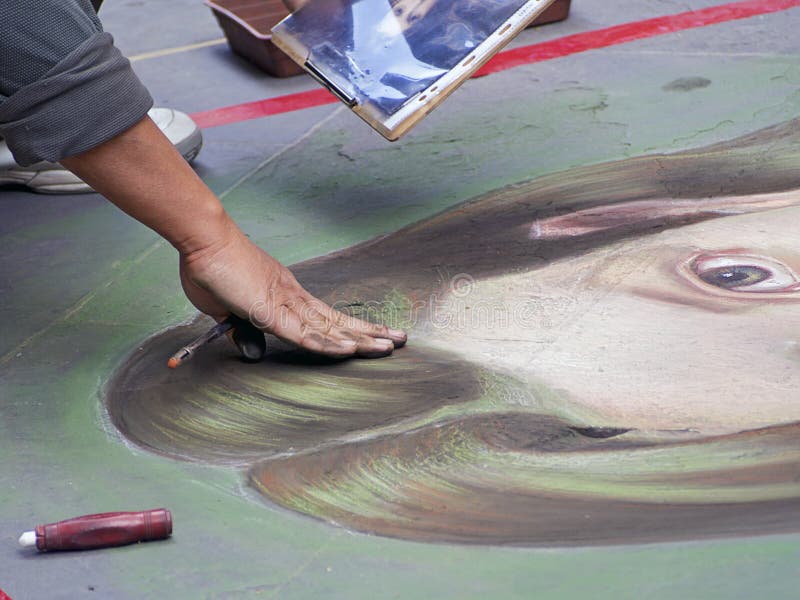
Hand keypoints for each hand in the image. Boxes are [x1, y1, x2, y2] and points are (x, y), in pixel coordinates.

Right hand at [179, 217, 406, 357]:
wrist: (203, 240)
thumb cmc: (210, 268)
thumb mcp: (225, 309)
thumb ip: (241, 329)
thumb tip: (251, 347)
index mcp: (284, 295)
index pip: (325, 317)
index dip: (350, 328)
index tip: (371, 335)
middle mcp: (292, 296)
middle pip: (337, 321)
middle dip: (369, 332)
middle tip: (399, 340)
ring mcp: (284, 302)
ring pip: (329, 327)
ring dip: (360, 339)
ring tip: (388, 347)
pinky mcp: (269, 310)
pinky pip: (302, 333)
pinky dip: (326, 343)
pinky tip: (348, 350)